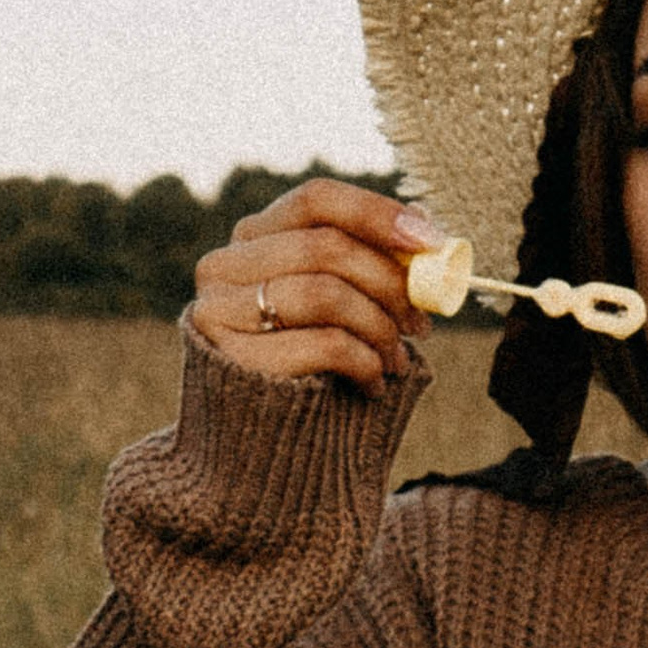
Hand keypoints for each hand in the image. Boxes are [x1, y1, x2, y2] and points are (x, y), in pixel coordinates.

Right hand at [189, 179, 447, 389]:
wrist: (259, 447)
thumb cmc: (308, 364)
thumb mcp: (335, 303)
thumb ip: (366, 264)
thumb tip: (425, 229)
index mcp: (254, 237)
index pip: (316, 200)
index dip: (376, 213)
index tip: (429, 242)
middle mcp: (224, 265)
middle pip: (326, 247)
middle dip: (389, 283)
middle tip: (421, 321)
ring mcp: (219, 310)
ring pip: (325, 293)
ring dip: (379, 328)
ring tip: (397, 359)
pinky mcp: (231, 358)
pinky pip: (323, 345)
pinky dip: (365, 363)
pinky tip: (373, 384)